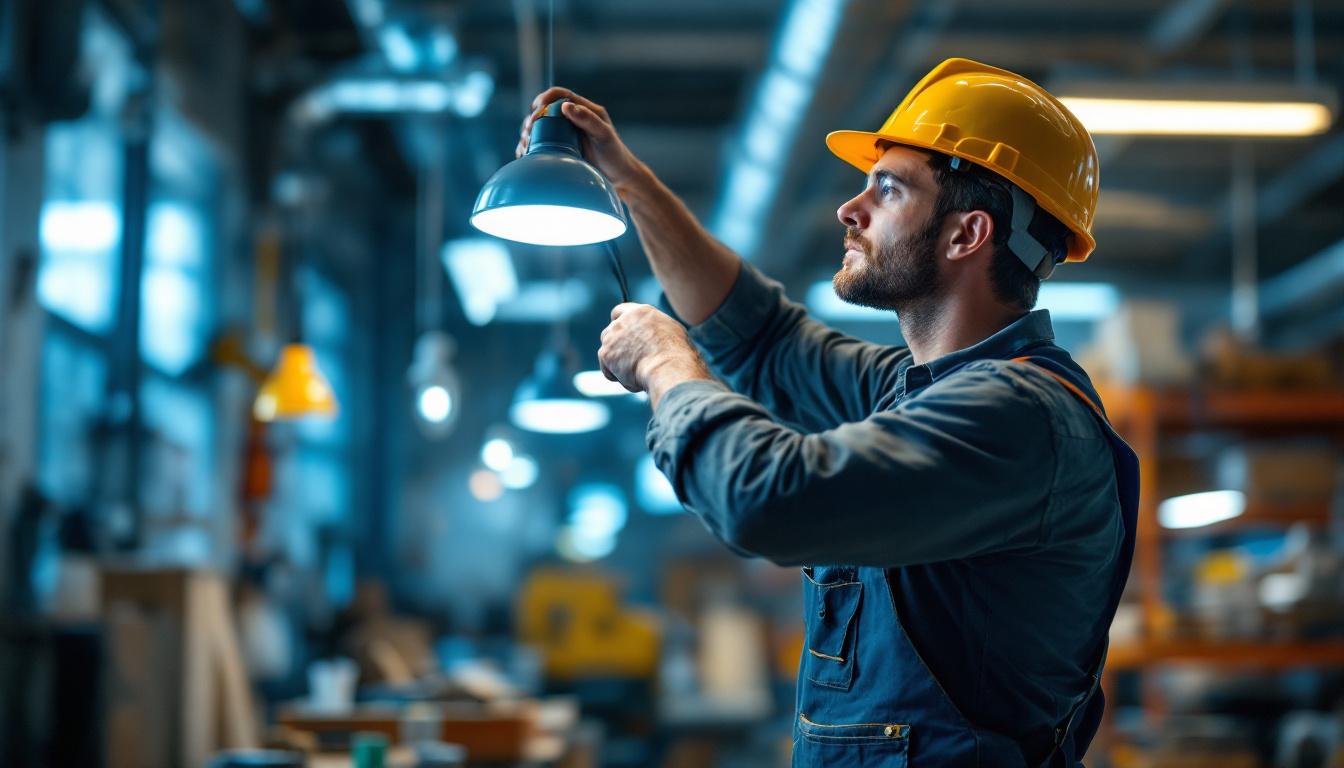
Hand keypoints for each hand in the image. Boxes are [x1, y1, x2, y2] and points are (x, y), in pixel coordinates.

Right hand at [517, 87, 645, 190]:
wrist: (618, 178)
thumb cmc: (615, 155)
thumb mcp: (604, 136)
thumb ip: (587, 120)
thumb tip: (565, 106)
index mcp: (584, 110)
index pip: (560, 95)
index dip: (545, 98)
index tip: (537, 110)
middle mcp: (571, 120)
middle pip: (544, 111)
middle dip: (532, 119)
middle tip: (528, 132)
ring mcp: (564, 135)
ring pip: (538, 128)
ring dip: (527, 134)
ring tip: (526, 145)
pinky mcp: (559, 150)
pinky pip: (539, 145)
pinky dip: (529, 148)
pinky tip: (524, 154)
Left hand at [598, 303, 711, 407]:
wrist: (668, 368)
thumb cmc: (677, 354)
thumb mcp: (671, 332)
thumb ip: (654, 330)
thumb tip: (653, 338)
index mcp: (641, 312)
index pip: (620, 311)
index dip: (621, 324)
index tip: (624, 335)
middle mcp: (623, 320)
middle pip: (611, 331)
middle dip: (618, 346)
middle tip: (633, 360)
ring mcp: (612, 336)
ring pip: (607, 351)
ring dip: (618, 362)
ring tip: (638, 372)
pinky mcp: (605, 354)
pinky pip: (607, 369)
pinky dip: (618, 377)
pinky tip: (634, 380)